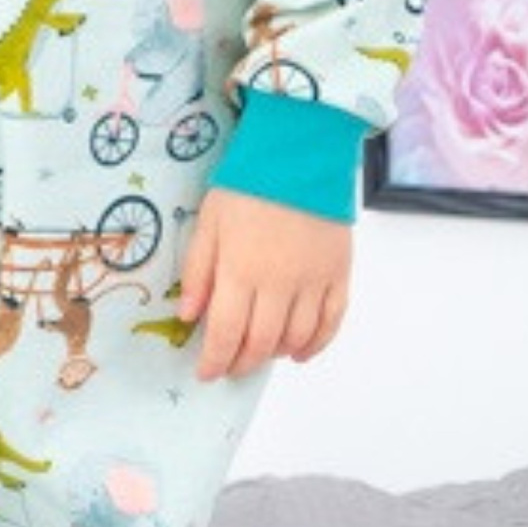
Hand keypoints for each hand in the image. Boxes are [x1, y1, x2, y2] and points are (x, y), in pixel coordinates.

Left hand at [176, 188, 350, 379]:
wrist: (301, 153)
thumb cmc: (248, 184)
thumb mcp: (209, 222)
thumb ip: (198, 271)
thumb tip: (188, 315)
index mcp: (241, 270)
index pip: (226, 334)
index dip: (215, 361)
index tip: (206, 374)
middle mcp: (280, 283)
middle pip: (261, 342)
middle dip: (242, 362)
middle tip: (230, 366)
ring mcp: (314, 280)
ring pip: (296, 338)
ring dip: (275, 355)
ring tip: (260, 354)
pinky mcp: (340, 273)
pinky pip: (332, 321)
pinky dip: (317, 344)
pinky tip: (300, 353)